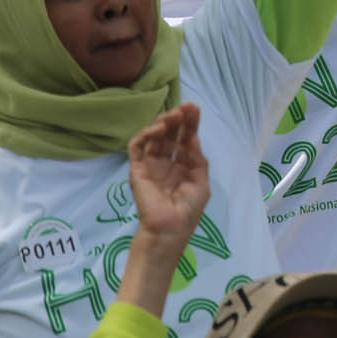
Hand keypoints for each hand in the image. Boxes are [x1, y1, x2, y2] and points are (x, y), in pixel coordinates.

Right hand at [127, 102, 210, 247]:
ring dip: (163, 123)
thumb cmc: (188, 210)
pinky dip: (146, 134)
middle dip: (177, 118)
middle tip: (184, 108)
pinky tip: (158, 129)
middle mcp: (166, 162)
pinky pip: (137, 146)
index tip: (194, 107)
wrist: (169, 229)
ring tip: (173, 116)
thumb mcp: (200, 182)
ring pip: (153, 136)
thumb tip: (193, 137)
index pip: (184, 139)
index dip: (189, 123)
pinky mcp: (136, 169)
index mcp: (182, 166)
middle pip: (170, 134)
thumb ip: (197, 158)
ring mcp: (150, 165)